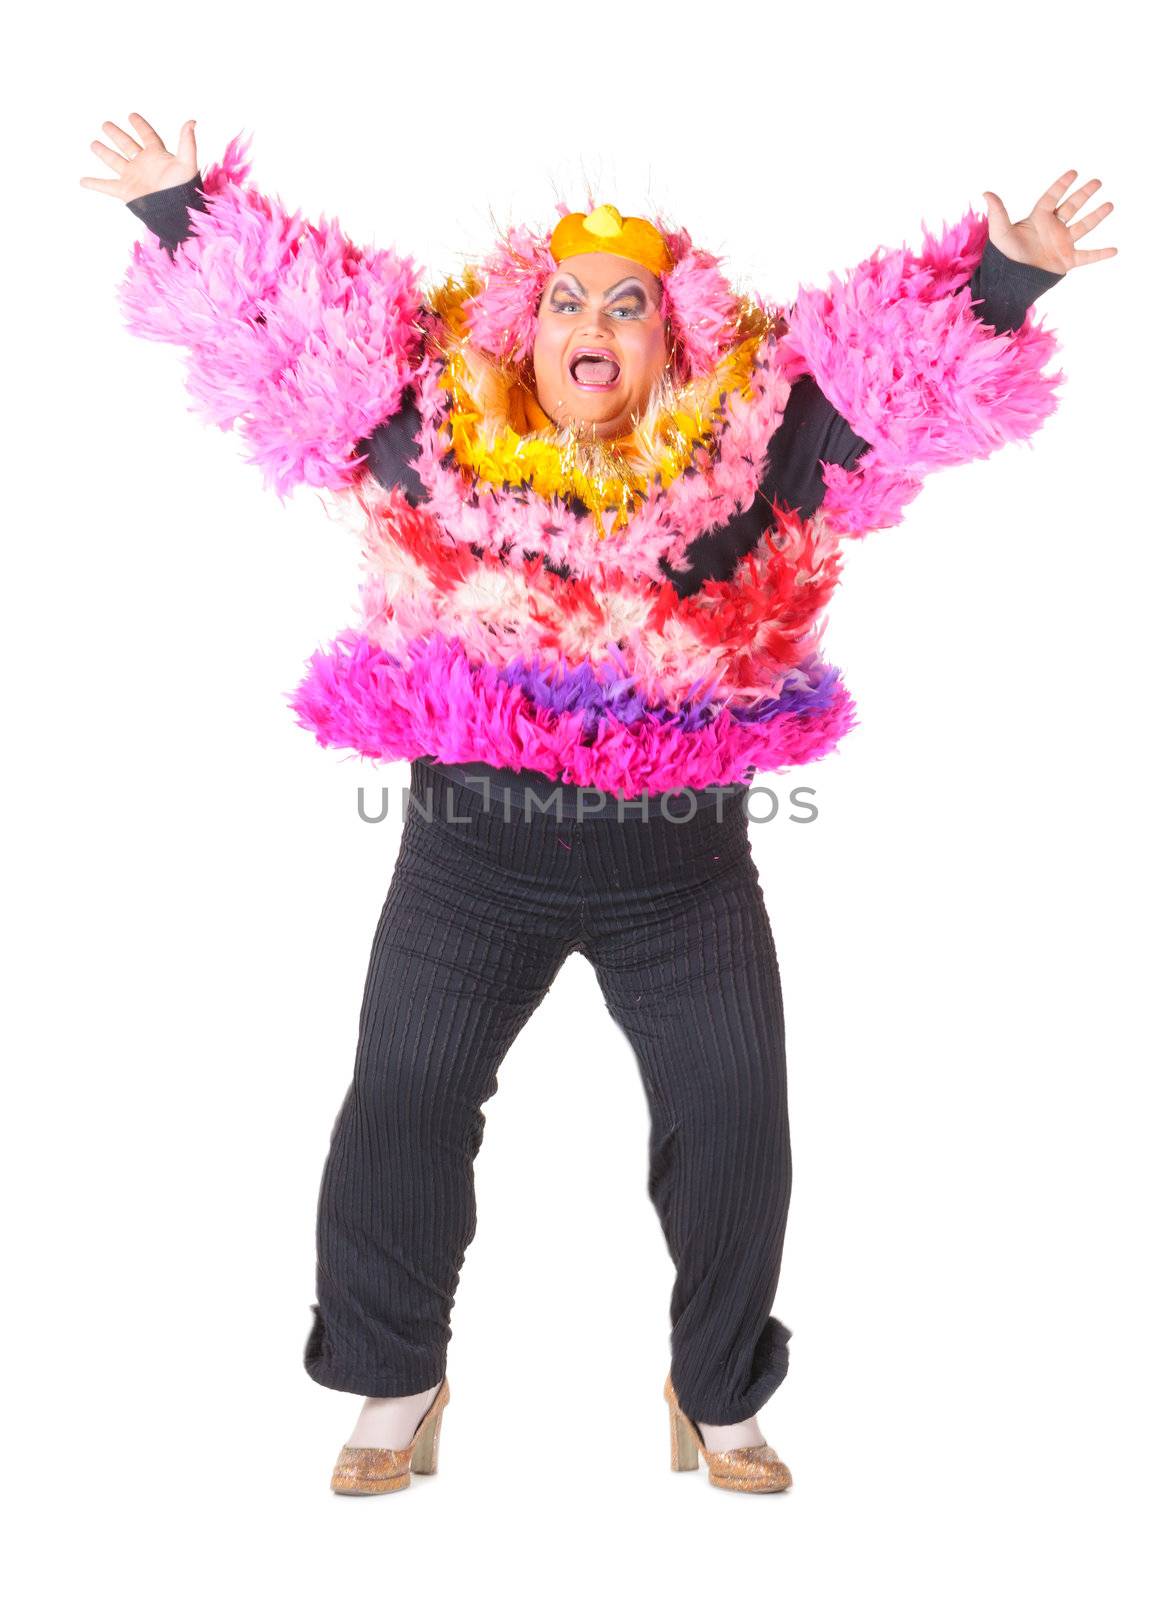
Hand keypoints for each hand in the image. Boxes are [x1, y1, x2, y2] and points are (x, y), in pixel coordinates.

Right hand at [80, 114, 197, 202]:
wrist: (175, 213)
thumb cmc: (183, 189)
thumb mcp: (186, 163)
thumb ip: (187, 142)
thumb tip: (192, 121)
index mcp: (157, 155)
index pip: (148, 136)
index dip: (140, 126)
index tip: (131, 116)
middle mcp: (143, 164)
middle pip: (127, 145)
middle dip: (116, 135)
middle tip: (106, 125)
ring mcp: (133, 177)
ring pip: (115, 161)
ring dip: (104, 153)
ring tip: (93, 144)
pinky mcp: (126, 190)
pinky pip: (106, 186)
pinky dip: (94, 183)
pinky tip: (82, 181)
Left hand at [981, 170, 1116, 274]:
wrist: (1010, 282)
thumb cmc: (1004, 256)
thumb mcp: (1000, 233)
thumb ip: (997, 212)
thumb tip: (986, 193)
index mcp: (1038, 219)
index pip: (1052, 198)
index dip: (1061, 186)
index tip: (1073, 173)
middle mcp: (1052, 228)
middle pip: (1071, 207)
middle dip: (1084, 194)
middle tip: (1097, 182)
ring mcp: (1061, 243)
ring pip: (1083, 226)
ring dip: (1096, 216)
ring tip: (1110, 205)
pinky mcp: (1067, 261)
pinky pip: (1087, 256)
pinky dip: (1100, 254)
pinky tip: (1114, 250)